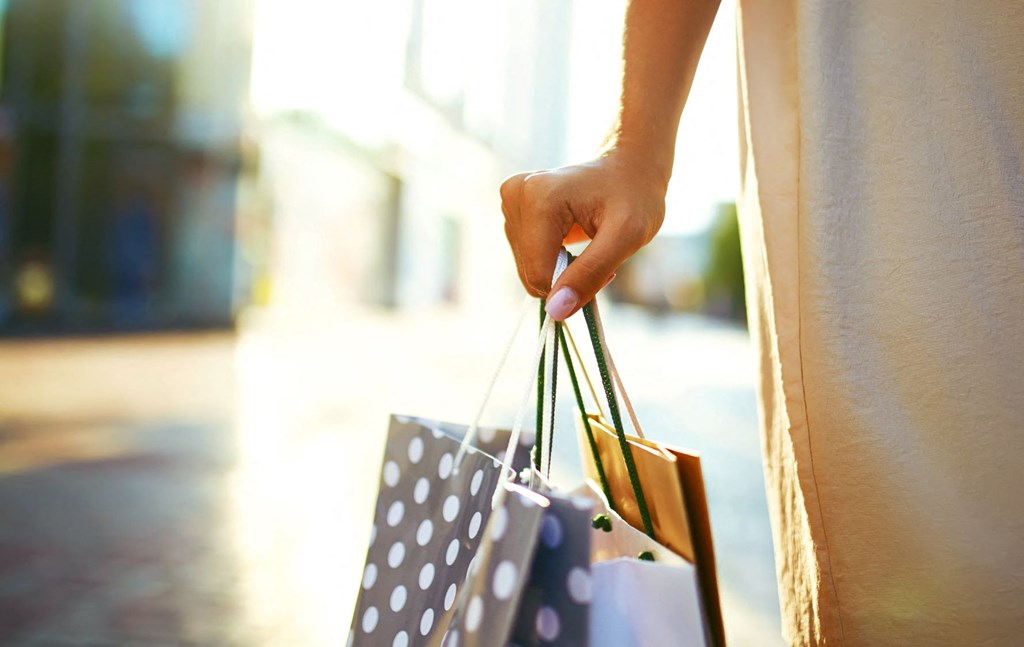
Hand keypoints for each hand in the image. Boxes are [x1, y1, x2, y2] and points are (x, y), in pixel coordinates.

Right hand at [499, 146, 668, 319]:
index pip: (539, 275)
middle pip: (530, 273)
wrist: (628, 165)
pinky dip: (550, 259)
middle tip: (599, 253)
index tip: (606, 266)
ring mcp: (509, 201)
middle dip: (565, 276)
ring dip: (559, 269)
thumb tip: (555, 312)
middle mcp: (514, 195)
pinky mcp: (510, 209)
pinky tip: (571, 238)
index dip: (573, 284)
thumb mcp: (626, 237)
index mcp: (538, 199)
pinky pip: (526, 257)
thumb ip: (590, 274)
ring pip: (527, 269)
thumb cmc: (634, 197)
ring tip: (588, 242)